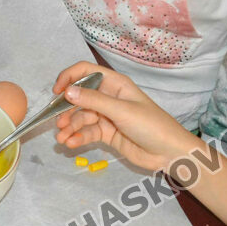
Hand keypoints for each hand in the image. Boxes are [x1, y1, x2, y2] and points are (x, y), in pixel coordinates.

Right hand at [52, 62, 203, 171]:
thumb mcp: (121, 110)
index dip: (69, 78)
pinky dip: (77, 137)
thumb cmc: (151, 125)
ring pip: (81, 118)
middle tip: (57, 122)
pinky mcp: (107, 134)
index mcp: (114, 84)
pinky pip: (87, 132)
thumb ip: (93, 101)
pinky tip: (71, 143)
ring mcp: (107, 116)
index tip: (57, 91)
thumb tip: (67, 92)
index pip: (86, 72)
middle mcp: (108, 97)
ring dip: (70, 127)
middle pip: (79, 98)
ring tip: (62, 139)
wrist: (170, 153)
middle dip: (66, 110)